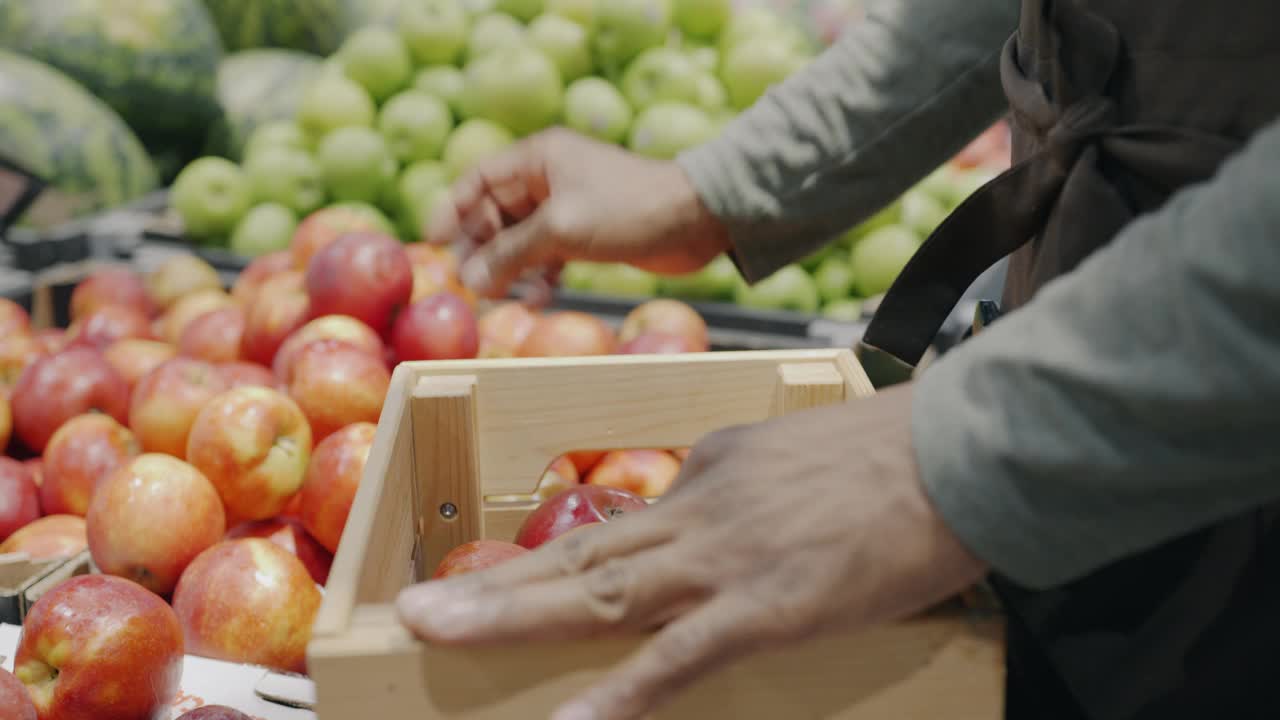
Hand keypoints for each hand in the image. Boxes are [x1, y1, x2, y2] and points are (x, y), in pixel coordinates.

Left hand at [395, 383, 987, 719]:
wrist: (963, 447)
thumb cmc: (893, 452)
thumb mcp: (794, 449)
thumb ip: (738, 478)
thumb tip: (695, 509)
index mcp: (707, 470)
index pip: (618, 524)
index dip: (552, 561)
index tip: (502, 582)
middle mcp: (697, 509)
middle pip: (580, 553)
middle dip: (493, 584)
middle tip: (415, 608)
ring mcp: (727, 558)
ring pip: (601, 592)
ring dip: (513, 616)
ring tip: (436, 635)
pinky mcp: (769, 606)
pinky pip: (682, 657)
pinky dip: (624, 696)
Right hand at [427, 128, 730, 298]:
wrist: (698, 220)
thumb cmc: (629, 210)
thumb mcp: (562, 228)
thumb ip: (512, 253)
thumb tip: (469, 280)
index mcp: (538, 158)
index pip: (478, 180)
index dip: (452, 210)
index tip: (432, 244)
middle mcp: (549, 178)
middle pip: (495, 213)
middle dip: (481, 249)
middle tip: (469, 285)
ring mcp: (568, 207)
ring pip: (520, 239)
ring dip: (509, 268)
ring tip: (501, 298)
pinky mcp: (586, 234)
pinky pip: (547, 255)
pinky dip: (538, 275)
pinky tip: (536, 299)